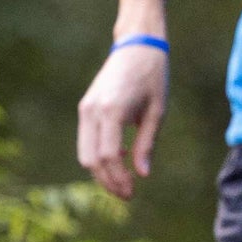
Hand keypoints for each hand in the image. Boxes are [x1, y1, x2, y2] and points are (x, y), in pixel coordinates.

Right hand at [76, 44, 168, 199]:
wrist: (136, 46)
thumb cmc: (152, 77)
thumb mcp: (157, 113)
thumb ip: (147, 144)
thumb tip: (142, 175)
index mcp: (111, 110)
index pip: (109, 155)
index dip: (119, 178)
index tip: (132, 192)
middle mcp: (93, 110)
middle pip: (91, 158)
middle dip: (107, 181)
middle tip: (127, 195)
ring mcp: (86, 108)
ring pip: (84, 152)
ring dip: (101, 172)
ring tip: (123, 184)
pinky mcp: (86, 108)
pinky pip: (86, 140)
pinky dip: (98, 157)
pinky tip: (120, 161)